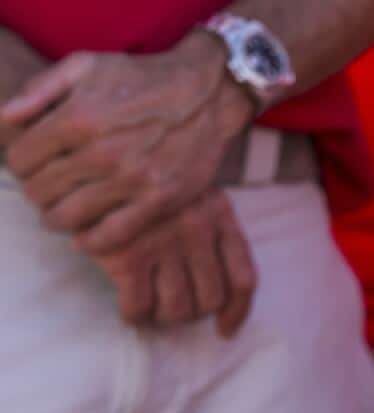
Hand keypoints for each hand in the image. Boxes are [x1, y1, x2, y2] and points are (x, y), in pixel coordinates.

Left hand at [0, 33, 252, 251]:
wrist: (208, 94)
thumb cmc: (143, 78)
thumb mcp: (86, 65)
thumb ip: (39, 90)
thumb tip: (3, 120)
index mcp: (77, 118)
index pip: (20, 160)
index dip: (20, 165)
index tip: (33, 166)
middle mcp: (100, 152)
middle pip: (40, 191)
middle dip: (37, 192)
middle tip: (49, 190)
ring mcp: (131, 180)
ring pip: (67, 217)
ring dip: (56, 218)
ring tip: (62, 212)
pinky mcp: (158, 200)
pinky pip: (110, 235)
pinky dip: (90, 241)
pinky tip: (86, 235)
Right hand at [91, 190, 256, 336]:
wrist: (99, 164)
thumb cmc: (150, 187)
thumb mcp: (195, 196)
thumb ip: (215, 234)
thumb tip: (224, 304)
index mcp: (219, 214)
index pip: (242, 279)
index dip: (237, 313)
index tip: (225, 330)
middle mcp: (197, 228)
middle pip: (211, 299)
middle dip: (193, 313)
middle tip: (173, 308)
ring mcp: (163, 242)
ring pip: (178, 309)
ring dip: (164, 317)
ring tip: (152, 306)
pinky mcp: (126, 255)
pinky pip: (139, 307)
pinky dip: (135, 316)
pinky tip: (130, 307)